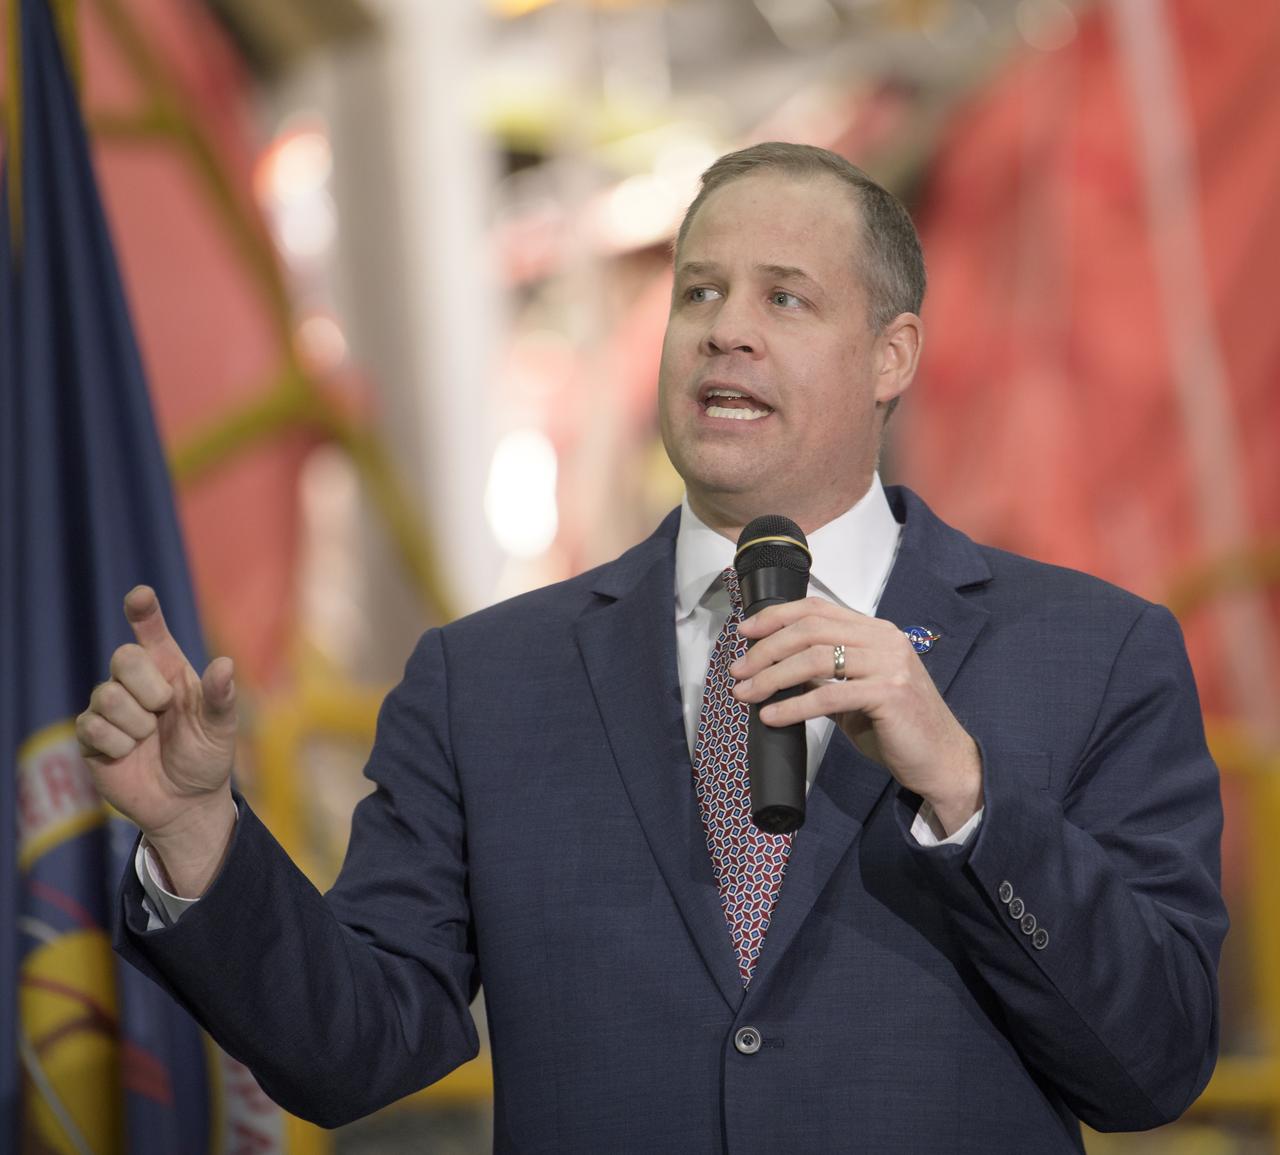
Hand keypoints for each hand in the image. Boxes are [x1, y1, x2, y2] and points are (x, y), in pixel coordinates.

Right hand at [76, 586, 237, 893]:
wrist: (185, 803)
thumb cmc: (206, 757)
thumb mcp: (221, 729)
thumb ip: (221, 698)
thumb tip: (226, 665)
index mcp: (170, 671)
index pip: (151, 633)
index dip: (144, 612)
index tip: (141, 595)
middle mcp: (137, 683)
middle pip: (123, 658)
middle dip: (146, 685)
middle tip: (163, 710)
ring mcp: (110, 708)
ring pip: (106, 696)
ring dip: (135, 723)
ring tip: (149, 738)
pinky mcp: (91, 736)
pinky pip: (92, 727)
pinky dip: (118, 744)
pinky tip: (129, 753)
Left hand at [731, 598, 981, 835]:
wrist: (941, 760)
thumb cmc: (896, 727)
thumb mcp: (856, 693)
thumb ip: (825, 677)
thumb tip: (775, 672)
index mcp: (875, 631)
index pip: (817, 609)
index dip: (776, 616)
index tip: (744, 632)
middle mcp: (884, 639)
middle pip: (810, 630)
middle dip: (766, 649)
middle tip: (738, 670)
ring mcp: (889, 664)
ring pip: (814, 659)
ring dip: (771, 676)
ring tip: (745, 694)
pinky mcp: (889, 694)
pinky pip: (829, 695)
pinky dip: (794, 706)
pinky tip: (771, 717)